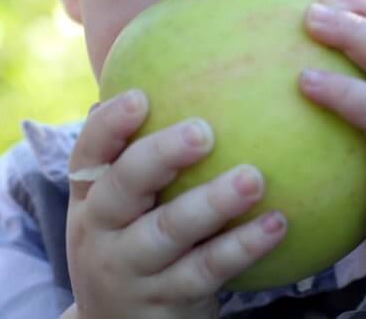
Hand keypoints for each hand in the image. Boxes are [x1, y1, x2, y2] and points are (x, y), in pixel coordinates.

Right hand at [65, 91, 287, 318]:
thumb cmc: (136, 246)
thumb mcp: (128, 207)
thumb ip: (149, 154)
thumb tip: (202, 70)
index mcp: (91, 196)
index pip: (87, 153)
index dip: (109, 125)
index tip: (139, 97)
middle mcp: (100, 230)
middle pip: (122, 187)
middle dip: (160, 156)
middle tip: (205, 131)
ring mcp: (129, 269)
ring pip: (169, 231)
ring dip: (213, 202)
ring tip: (254, 177)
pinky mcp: (164, 302)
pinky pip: (208, 270)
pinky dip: (243, 246)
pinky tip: (278, 223)